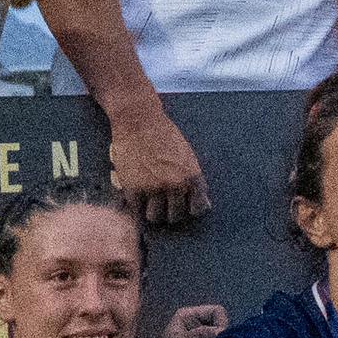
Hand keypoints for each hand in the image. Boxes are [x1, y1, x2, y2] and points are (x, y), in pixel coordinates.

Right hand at [103, 98, 207, 226]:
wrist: (138, 120)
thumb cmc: (163, 134)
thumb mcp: (187, 155)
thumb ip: (194, 181)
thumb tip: (204, 206)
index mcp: (192, 177)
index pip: (197, 208)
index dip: (189, 208)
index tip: (183, 205)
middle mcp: (175, 185)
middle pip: (175, 216)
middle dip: (169, 211)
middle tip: (162, 204)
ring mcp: (153, 188)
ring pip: (155, 217)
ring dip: (151, 212)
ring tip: (147, 204)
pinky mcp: (133, 189)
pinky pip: (135, 209)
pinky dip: (134, 206)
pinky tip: (133, 197)